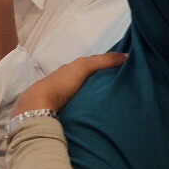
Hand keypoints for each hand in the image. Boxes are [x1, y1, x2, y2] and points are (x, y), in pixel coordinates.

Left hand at [12, 52, 127, 116]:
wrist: (39, 106)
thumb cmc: (62, 82)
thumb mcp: (85, 66)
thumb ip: (104, 60)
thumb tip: (129, 56)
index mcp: (73, 70)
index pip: (94, 67)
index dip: (109, 68)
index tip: (128, 71)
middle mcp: (69, 83)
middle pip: (91, 82)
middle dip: (105, 84)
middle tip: (127, 89)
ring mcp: (67, 99)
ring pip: (88, 95)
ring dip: (99, 98)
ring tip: (119, 102)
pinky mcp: (67, 113)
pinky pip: (84, 108)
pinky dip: (93, 108)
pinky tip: (103, 113)